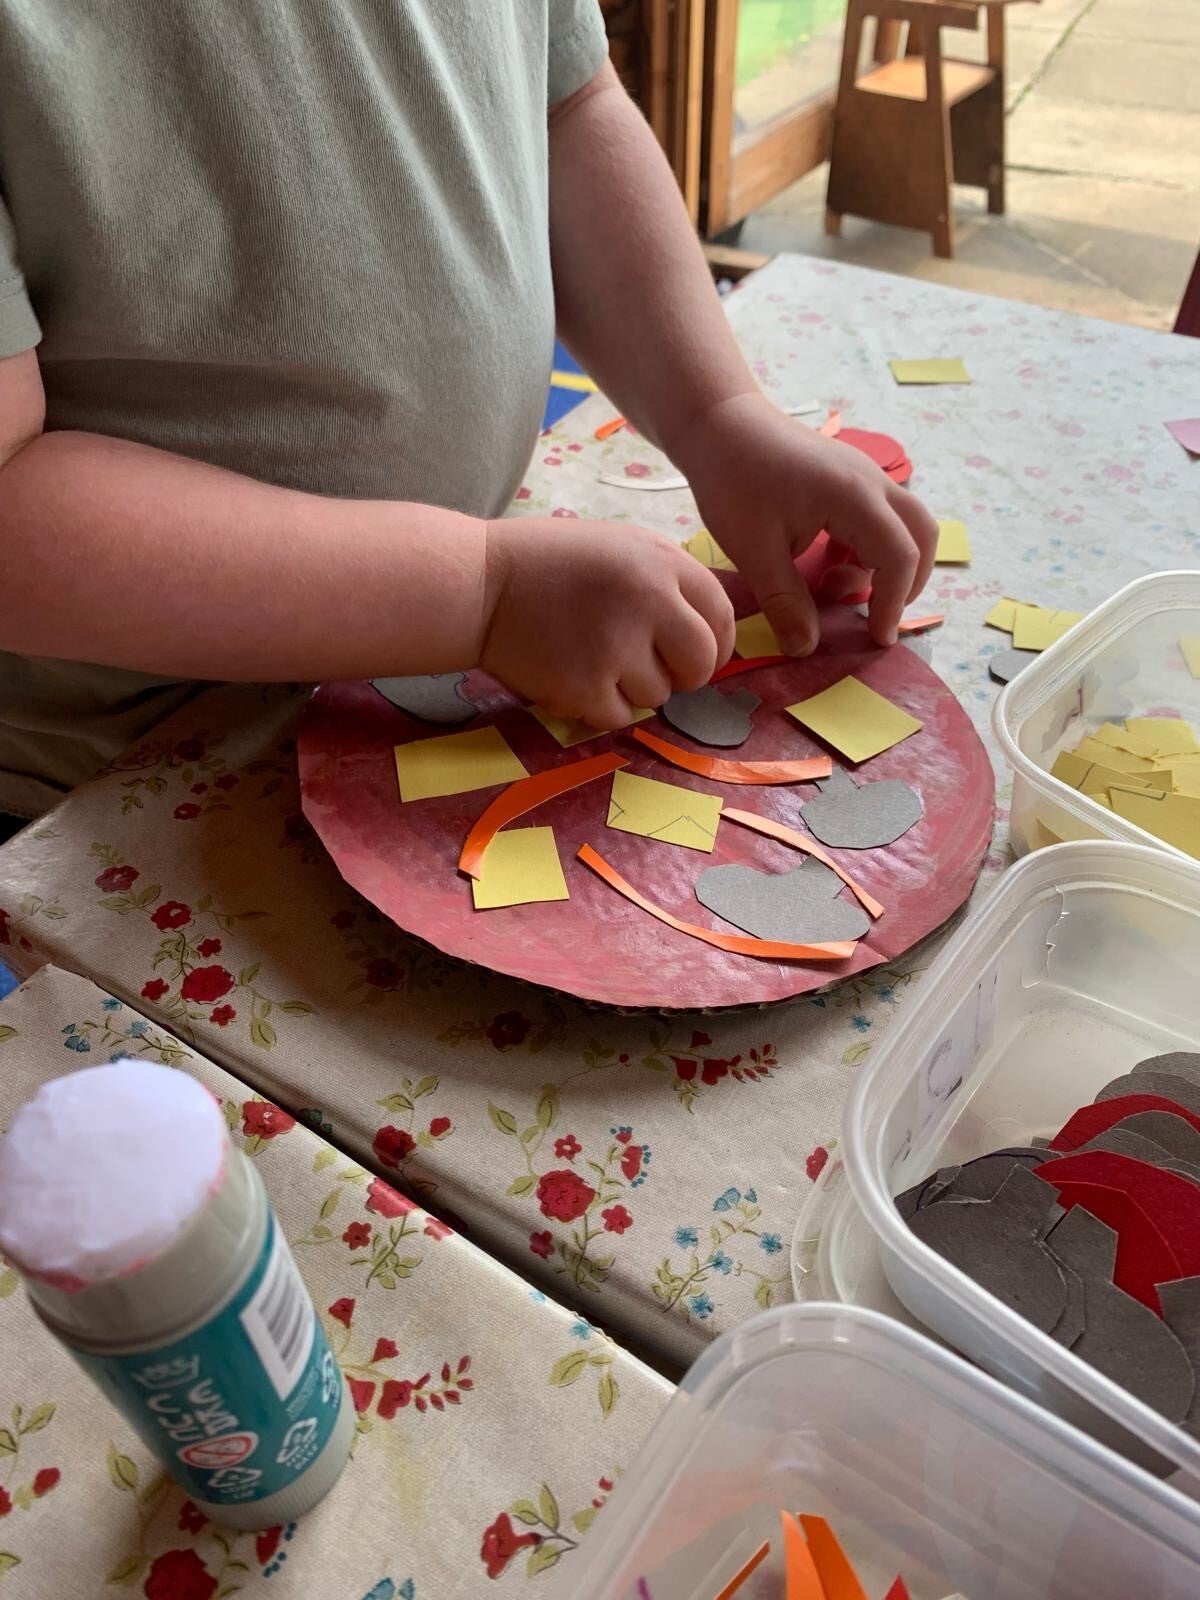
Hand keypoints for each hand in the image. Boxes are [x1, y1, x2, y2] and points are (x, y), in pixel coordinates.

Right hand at [481, 517, 733, 727]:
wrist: (478, 585)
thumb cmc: (548, 564)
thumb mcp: (619, 548)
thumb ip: (665, 581)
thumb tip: (707, 633)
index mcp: (660, 561)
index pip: (720, 614)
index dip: (717, 643)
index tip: (702, 656)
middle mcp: (648, 601)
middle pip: (702, 663)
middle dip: (686, 675)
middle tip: (656, 671)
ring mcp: (617, 646)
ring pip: (659, 695)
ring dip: (634, 688)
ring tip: (594, 660)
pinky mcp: (585, 686)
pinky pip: (619, 717)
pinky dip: (599, 707)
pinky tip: (573, 677)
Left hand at [673, 393, 938, 652]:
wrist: (719, 423)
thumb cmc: (732, 480)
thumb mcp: (753, 550)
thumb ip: (784, 602)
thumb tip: (805, 649)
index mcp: (855, 497)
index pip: (900, 557)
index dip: (892, 603)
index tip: (874, 639)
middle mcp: (872, 482)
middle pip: (921, 536)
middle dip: (905, 583)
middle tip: (873, 616)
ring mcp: (865, 475)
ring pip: (904, 525)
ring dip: (882, 564)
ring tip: (830, 587)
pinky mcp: (850, 477)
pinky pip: (880, 517)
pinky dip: (865, 548)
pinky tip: (825, 563)